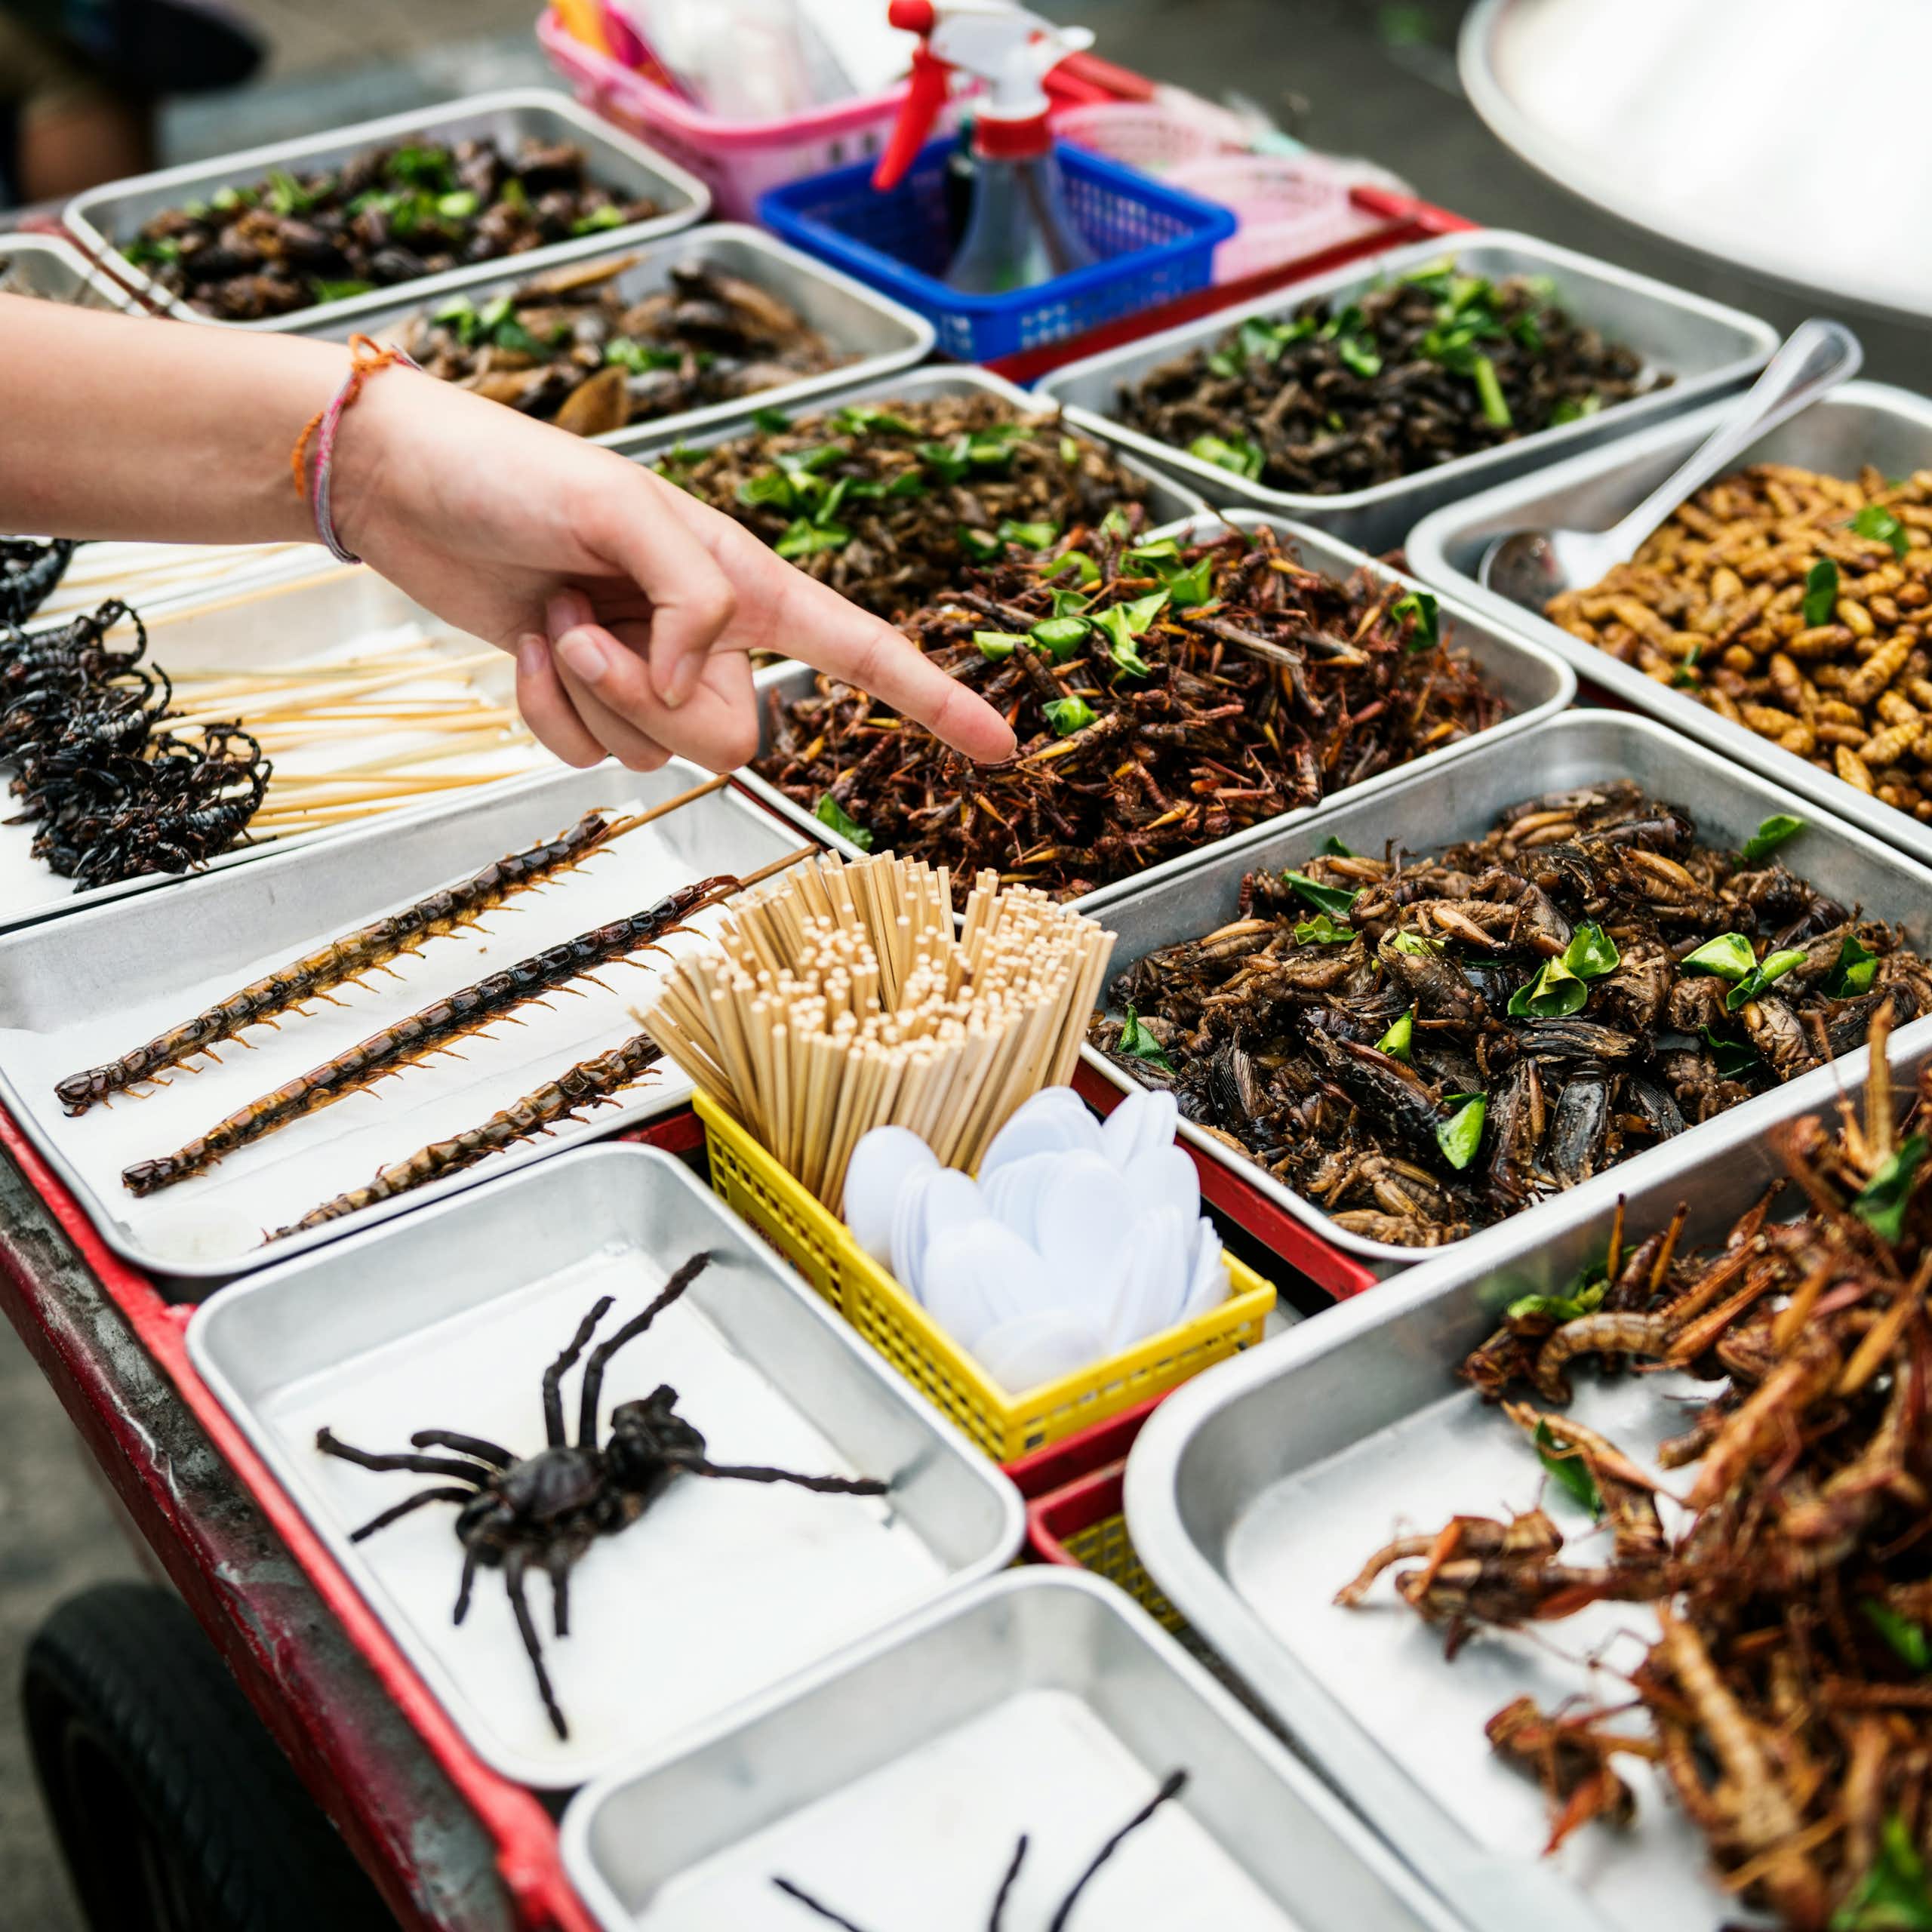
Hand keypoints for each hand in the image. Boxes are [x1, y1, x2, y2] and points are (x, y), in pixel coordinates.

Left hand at [331, 366, 1017, 772]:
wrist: (407, 488)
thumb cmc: (512, 470)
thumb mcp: (622, 507)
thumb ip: (693, 596)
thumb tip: (703, 681)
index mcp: (747, 584)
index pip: (865, 649)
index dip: (934, 701)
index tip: (999, 749)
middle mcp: (709, 637)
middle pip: (736, 738)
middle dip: (651, 697)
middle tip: (588, 621)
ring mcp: (647, 673)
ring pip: (656, 755)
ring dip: (584, 694)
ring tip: (552, 613)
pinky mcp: (586, 699)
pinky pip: (590, 757)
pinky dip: (545, 710)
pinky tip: (524, 644)